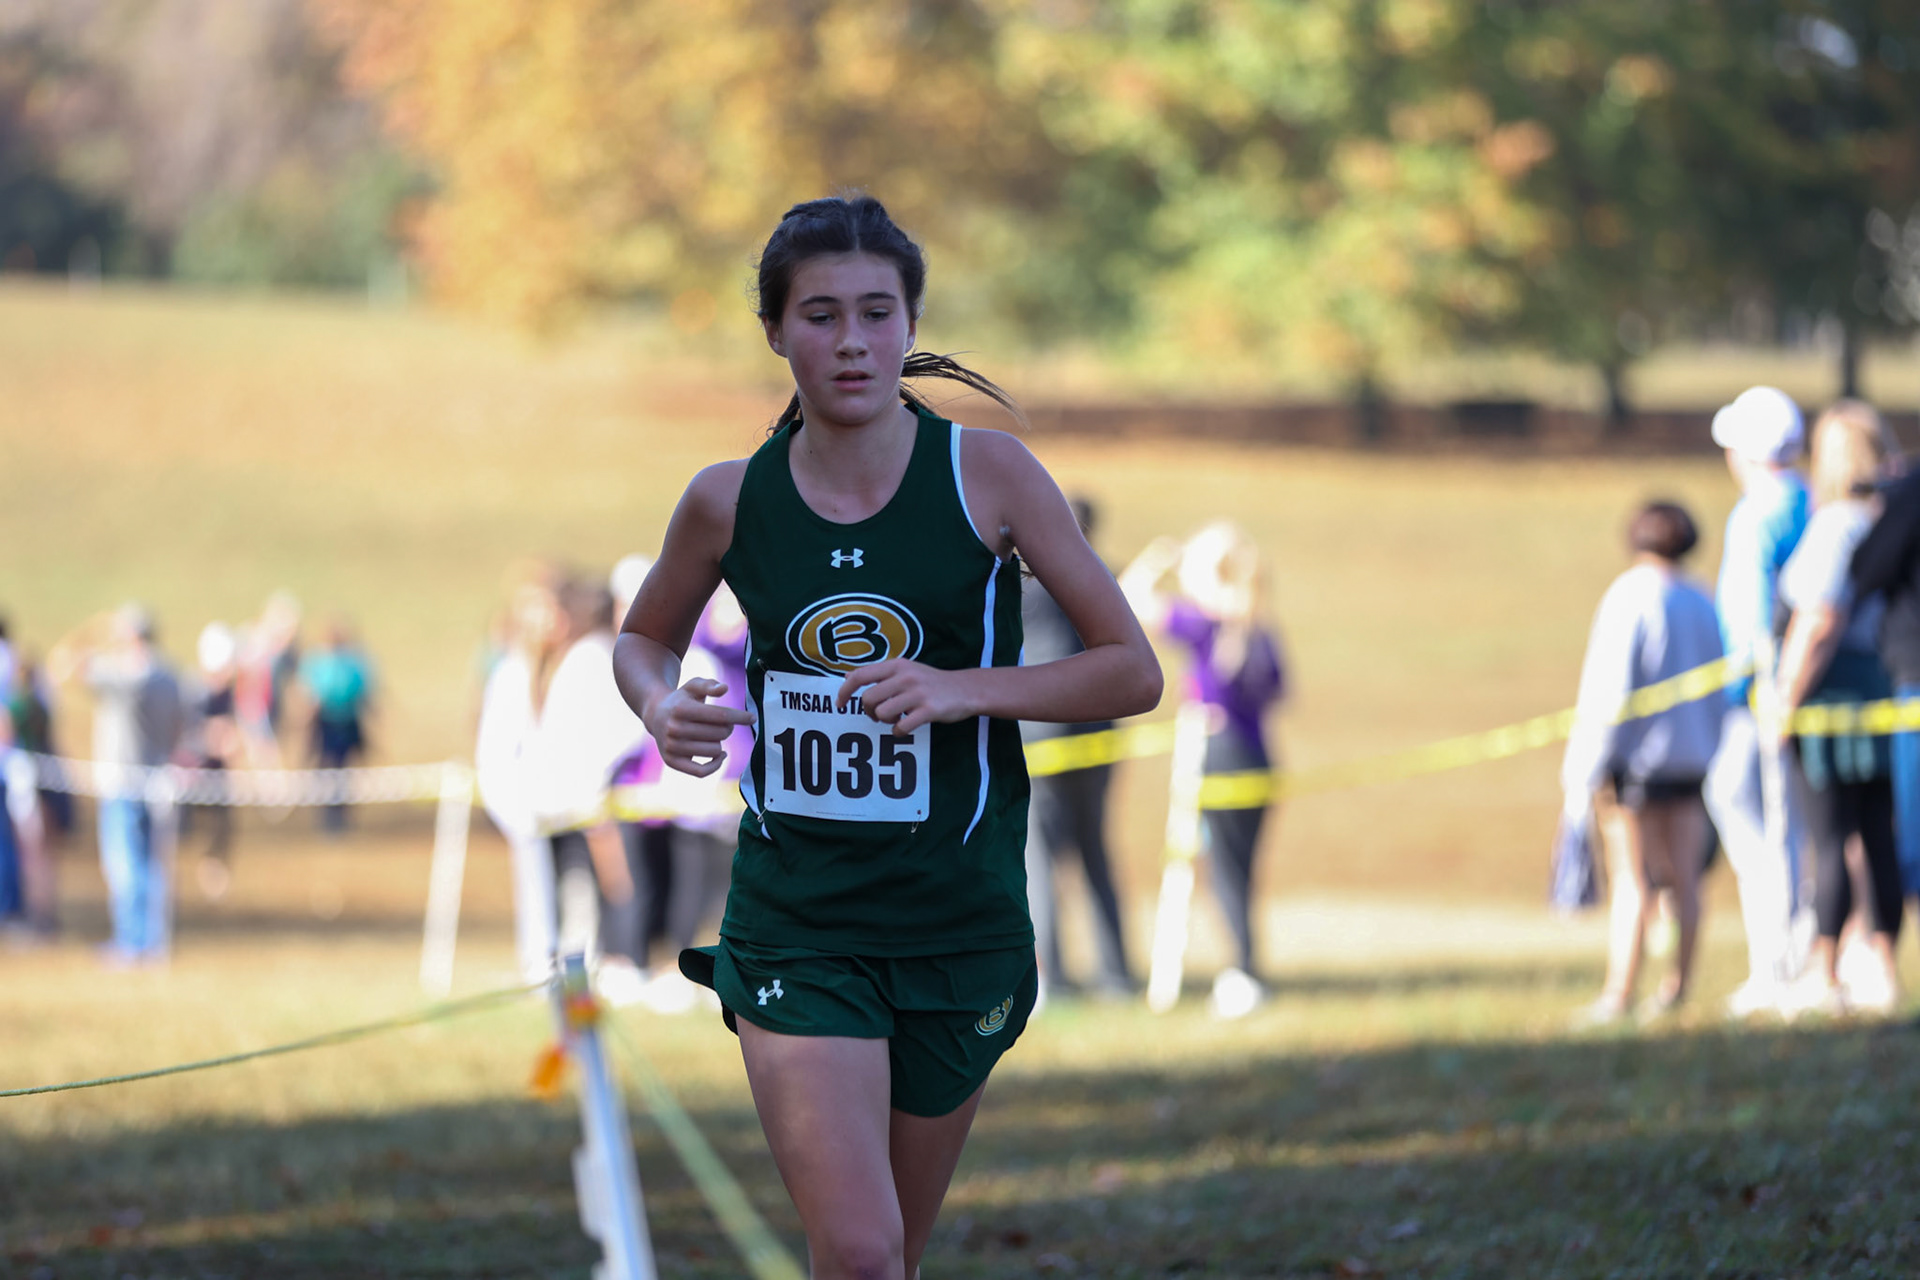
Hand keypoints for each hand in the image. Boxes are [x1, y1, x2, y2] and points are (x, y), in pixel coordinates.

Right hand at [647, 678, 754, 777]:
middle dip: (728, 727)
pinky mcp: (672, 761)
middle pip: (720, 733)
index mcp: (681, 709)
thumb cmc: (681, 700)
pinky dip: (715, 765)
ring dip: (719, 742)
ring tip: (713, 734)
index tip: (752, 718)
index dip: (740, 717)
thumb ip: (709, 684)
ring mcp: (672, 747)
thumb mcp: (692, 686)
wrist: (655, 716)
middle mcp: (674, 729)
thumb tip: (724, 688)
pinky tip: (721, 754)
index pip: (720, 715)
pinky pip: (701, 772)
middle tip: (723, 724)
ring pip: (714, 750)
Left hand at [836, 660, 974, 734]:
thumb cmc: (931, 682)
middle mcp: (905, 676)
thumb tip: (848, 676)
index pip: (860, 675)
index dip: (845, 691)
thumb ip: (880, 674)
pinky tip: (905, 727)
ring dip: (885, 722)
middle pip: (869, 699)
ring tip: (896, 719)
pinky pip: (900, 727)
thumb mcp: (906, 669)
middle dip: (869, 711)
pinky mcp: (928, 710)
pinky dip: (898, 731)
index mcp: (897, 665)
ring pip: (882, 713)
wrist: (965, 689)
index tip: (840, 704)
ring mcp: (917, 693)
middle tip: (879, 715)